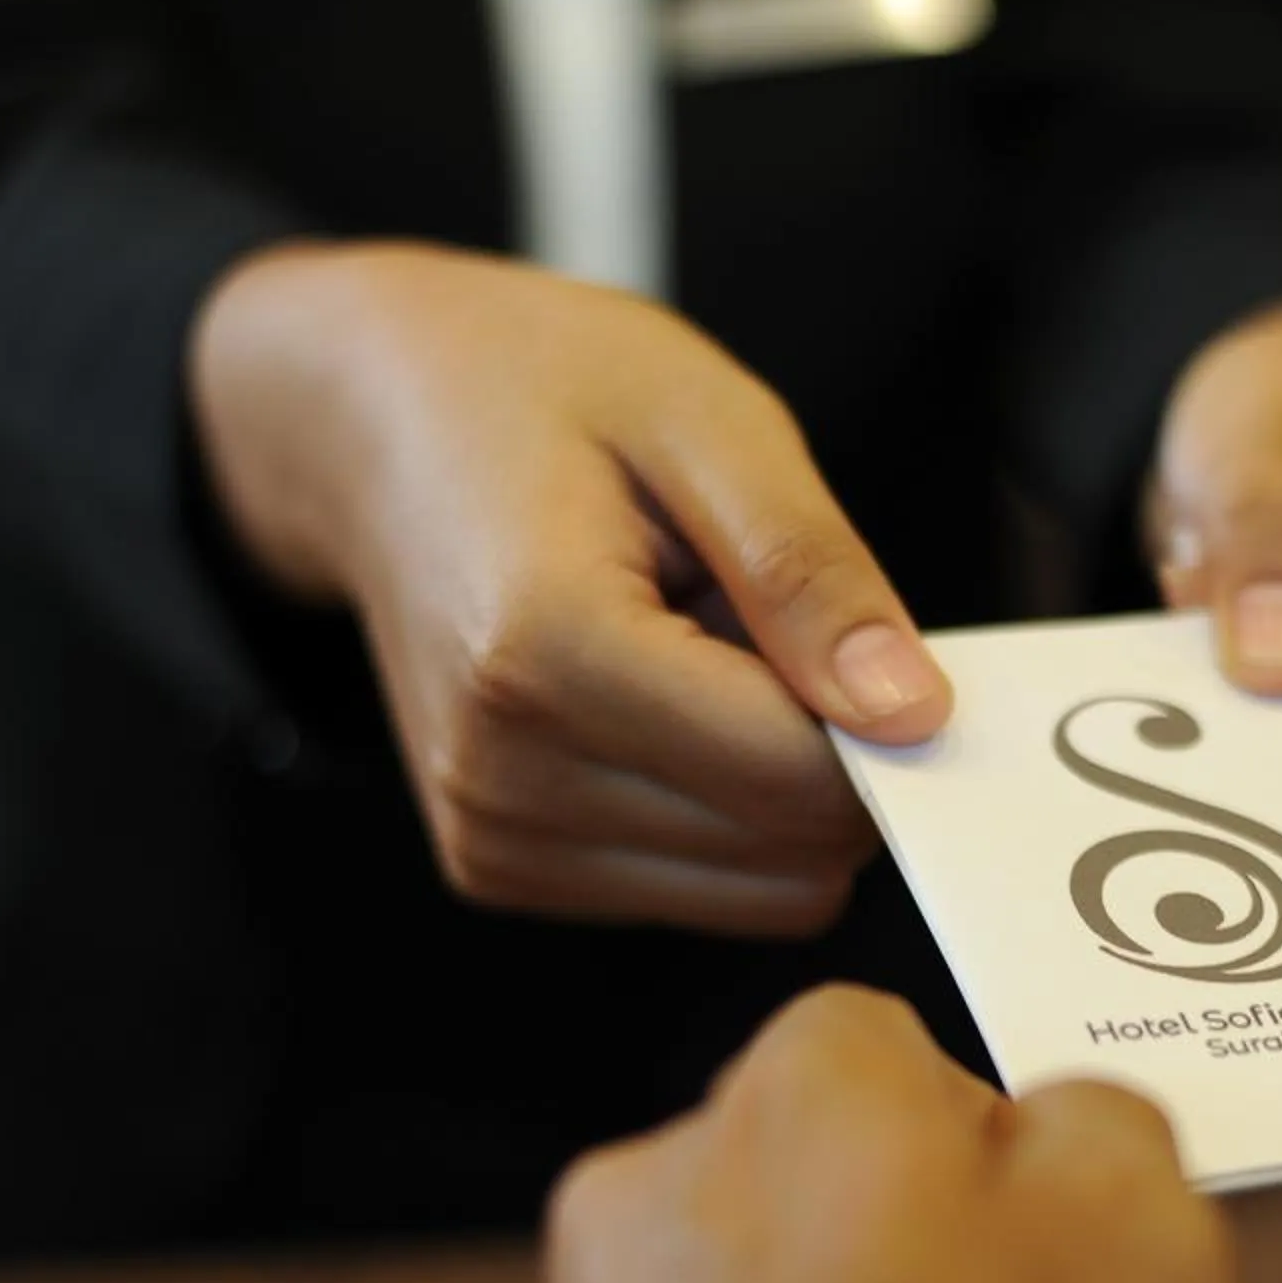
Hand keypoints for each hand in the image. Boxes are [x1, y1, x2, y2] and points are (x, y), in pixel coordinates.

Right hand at [191, 243, 952, 937]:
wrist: (368, 421)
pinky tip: (656, 698)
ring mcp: (492, 837)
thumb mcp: (704, 419)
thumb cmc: (533, 389)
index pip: (798, 779)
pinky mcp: (501, 869)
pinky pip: (700, 891)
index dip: (879, 716)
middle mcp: (500, 773)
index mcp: (542, 651)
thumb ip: (810, 573)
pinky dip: (717, 806)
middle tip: (755, 624)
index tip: (859, 628)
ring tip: (694, 652)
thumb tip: (913, 715)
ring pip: (758, 893)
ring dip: (769, 781)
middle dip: (823, 748)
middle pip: (788, 856)